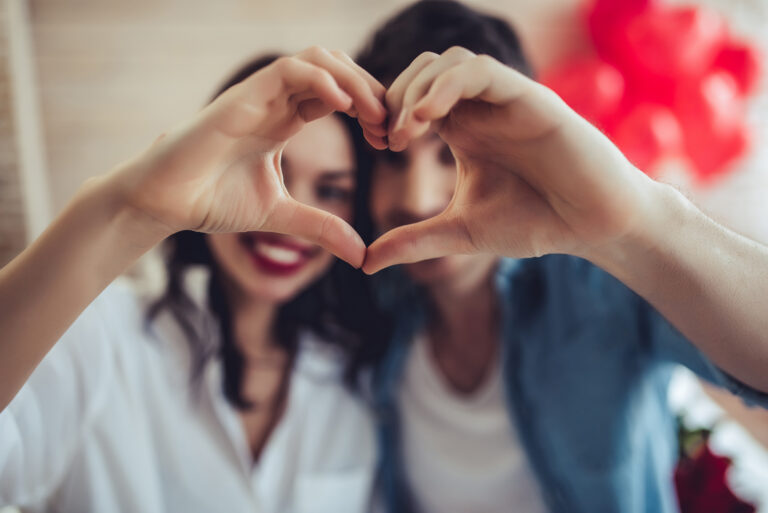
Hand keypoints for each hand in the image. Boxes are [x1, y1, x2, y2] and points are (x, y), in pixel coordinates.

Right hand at [112, 47, 386, 267]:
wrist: (165, 204)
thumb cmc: (212, 202)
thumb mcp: (281, 215)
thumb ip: (321, 228)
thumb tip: (361, 255)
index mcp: (284, 120)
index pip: (338, 95)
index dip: (369, 110)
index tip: (389, 140)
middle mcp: (275, 102)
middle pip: (335, 69)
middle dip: (370, 91)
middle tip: (390, 126)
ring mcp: (259, 95)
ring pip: (317, 59)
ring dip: (353, 80)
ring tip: (374, 115)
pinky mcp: (243, 97)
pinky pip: (289, 70)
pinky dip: (322, 80)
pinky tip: (345, 106)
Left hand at [363, 47, 655, 273]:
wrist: (592, 226)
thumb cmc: (534, 223)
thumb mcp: (460, 233)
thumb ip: (414, 241)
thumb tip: (363, 264)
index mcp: (462, 130)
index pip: (411, 97)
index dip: (385, 111)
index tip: (375, 144)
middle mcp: (480, 108)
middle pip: (421, 71)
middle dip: (393, 96)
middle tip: (384, 138)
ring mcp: (504, 99)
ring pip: (447, 62)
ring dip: (416, 89)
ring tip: (403, 133)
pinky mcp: (529, 97)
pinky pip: (480, 71)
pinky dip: (447, 86)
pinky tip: (427, 117)